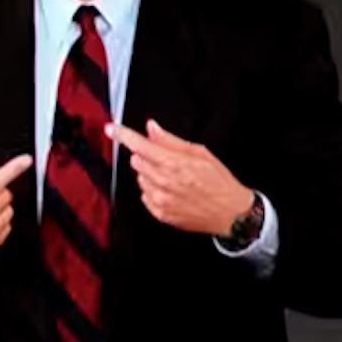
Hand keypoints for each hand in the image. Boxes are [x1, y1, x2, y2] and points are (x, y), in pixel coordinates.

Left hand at [110, 118, 252, 237]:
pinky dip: (153, 190)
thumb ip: (171, 141)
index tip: (111, 129)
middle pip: (136, 162)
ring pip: (140, 179)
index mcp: (174, 164)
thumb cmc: (219, 182)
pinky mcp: (158, 213)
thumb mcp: (201, 153)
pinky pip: (144, 196)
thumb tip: (152, 128)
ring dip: (151, 175)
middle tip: (166, 159)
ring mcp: (159, 199)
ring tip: (174, 178)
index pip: (140, 146)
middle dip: (146, 156)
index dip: (123, 135)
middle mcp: (163, 182)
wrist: (230, 212)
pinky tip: (172, 191)